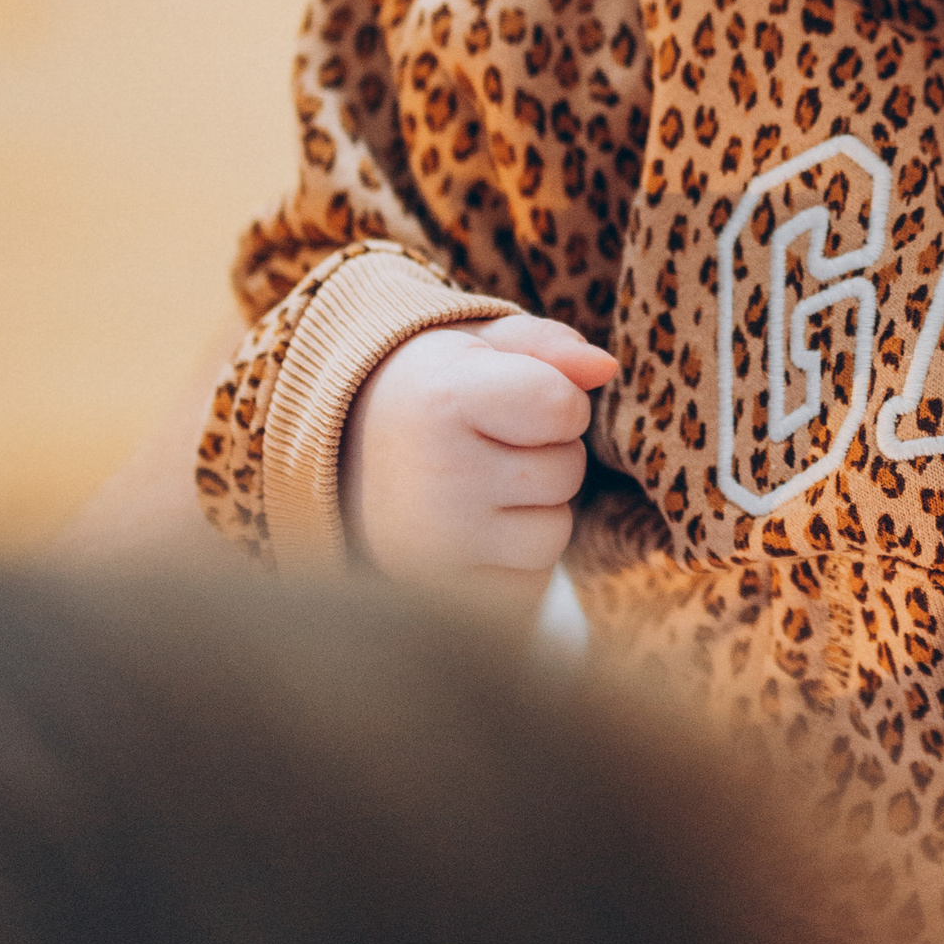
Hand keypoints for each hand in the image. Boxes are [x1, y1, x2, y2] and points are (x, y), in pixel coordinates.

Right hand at [340, 316, 617, 596]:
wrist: (337, 462)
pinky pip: (529, 586)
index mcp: (444, 401)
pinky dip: (515, 563)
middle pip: (566, 472)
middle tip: (488, 446)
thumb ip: (548, 346)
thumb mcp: (477, 349)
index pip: (564, 407)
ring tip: (482, 490)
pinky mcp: (443, 598)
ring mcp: (438, 548)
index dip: (557, 400)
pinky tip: (474, 533)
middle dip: (546, 455)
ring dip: (536, 512)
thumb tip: (606, 367)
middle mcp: (439, 479)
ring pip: (555, 534)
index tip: (514, 401)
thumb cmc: (428, 395)